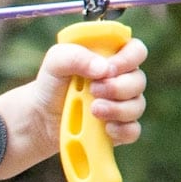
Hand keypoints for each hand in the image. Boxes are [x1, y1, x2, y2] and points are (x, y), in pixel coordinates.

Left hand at [0, 36, 149, 175]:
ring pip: (137, 106)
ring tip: (93, 110)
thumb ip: (76, 56)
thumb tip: (104, 69)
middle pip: (139, 80)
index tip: (108, 70)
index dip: (129, 59)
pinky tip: (105, 128)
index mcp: (113, 57)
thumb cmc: (52, 83)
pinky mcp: (119, 128)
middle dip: (117, 87)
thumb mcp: (56, 62)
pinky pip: (133, 130)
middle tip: (93, 90)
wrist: (41, 117)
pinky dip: (122, 130)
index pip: (137, 51)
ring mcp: (123, 104)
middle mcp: (123, 79)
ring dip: (117, 109)